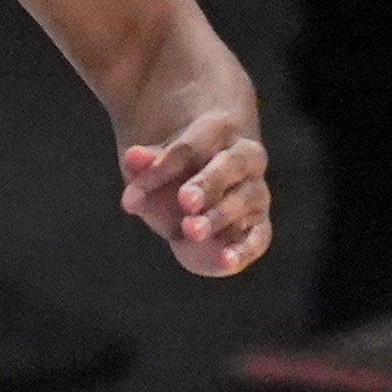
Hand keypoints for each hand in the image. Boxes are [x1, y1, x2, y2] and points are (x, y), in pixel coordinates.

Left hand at [118, 108, 272, 275]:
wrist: (200, 196)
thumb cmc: (176, 176)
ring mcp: (255, 191)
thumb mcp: (156, 170)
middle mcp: (245, 158)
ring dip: (219, 216)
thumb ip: (145, 165)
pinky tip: (226, 259)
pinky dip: (244, 248)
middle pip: (230, 165)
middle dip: (207, 183)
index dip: (161, 171)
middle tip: (185, 201)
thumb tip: (132, 157)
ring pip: (245, 199)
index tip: (132, 197)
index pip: (190, 147)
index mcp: (219, 131)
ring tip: (192, 230)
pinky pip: (258, 236)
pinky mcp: (260, 225)